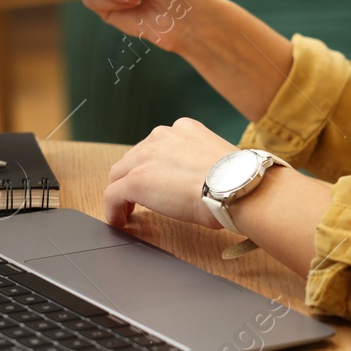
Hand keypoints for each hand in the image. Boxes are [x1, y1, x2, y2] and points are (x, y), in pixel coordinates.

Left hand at [103, 117, 238, 228]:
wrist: (234, 186)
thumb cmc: (237, 180)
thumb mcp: (221, 162)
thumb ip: (205, 165)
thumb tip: (206, 184)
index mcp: (184, 129)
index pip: (158, 146)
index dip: (153, 165)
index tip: (157, 180)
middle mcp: (162, 136)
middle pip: (134, 158)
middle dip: (134, 177)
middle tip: (137, 198)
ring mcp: (146, 157)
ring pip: (119, 174)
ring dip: (121, 193)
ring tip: (126, 211)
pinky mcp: (135, 180)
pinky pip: (113, 195)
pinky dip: (113, 209)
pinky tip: (118, 221)